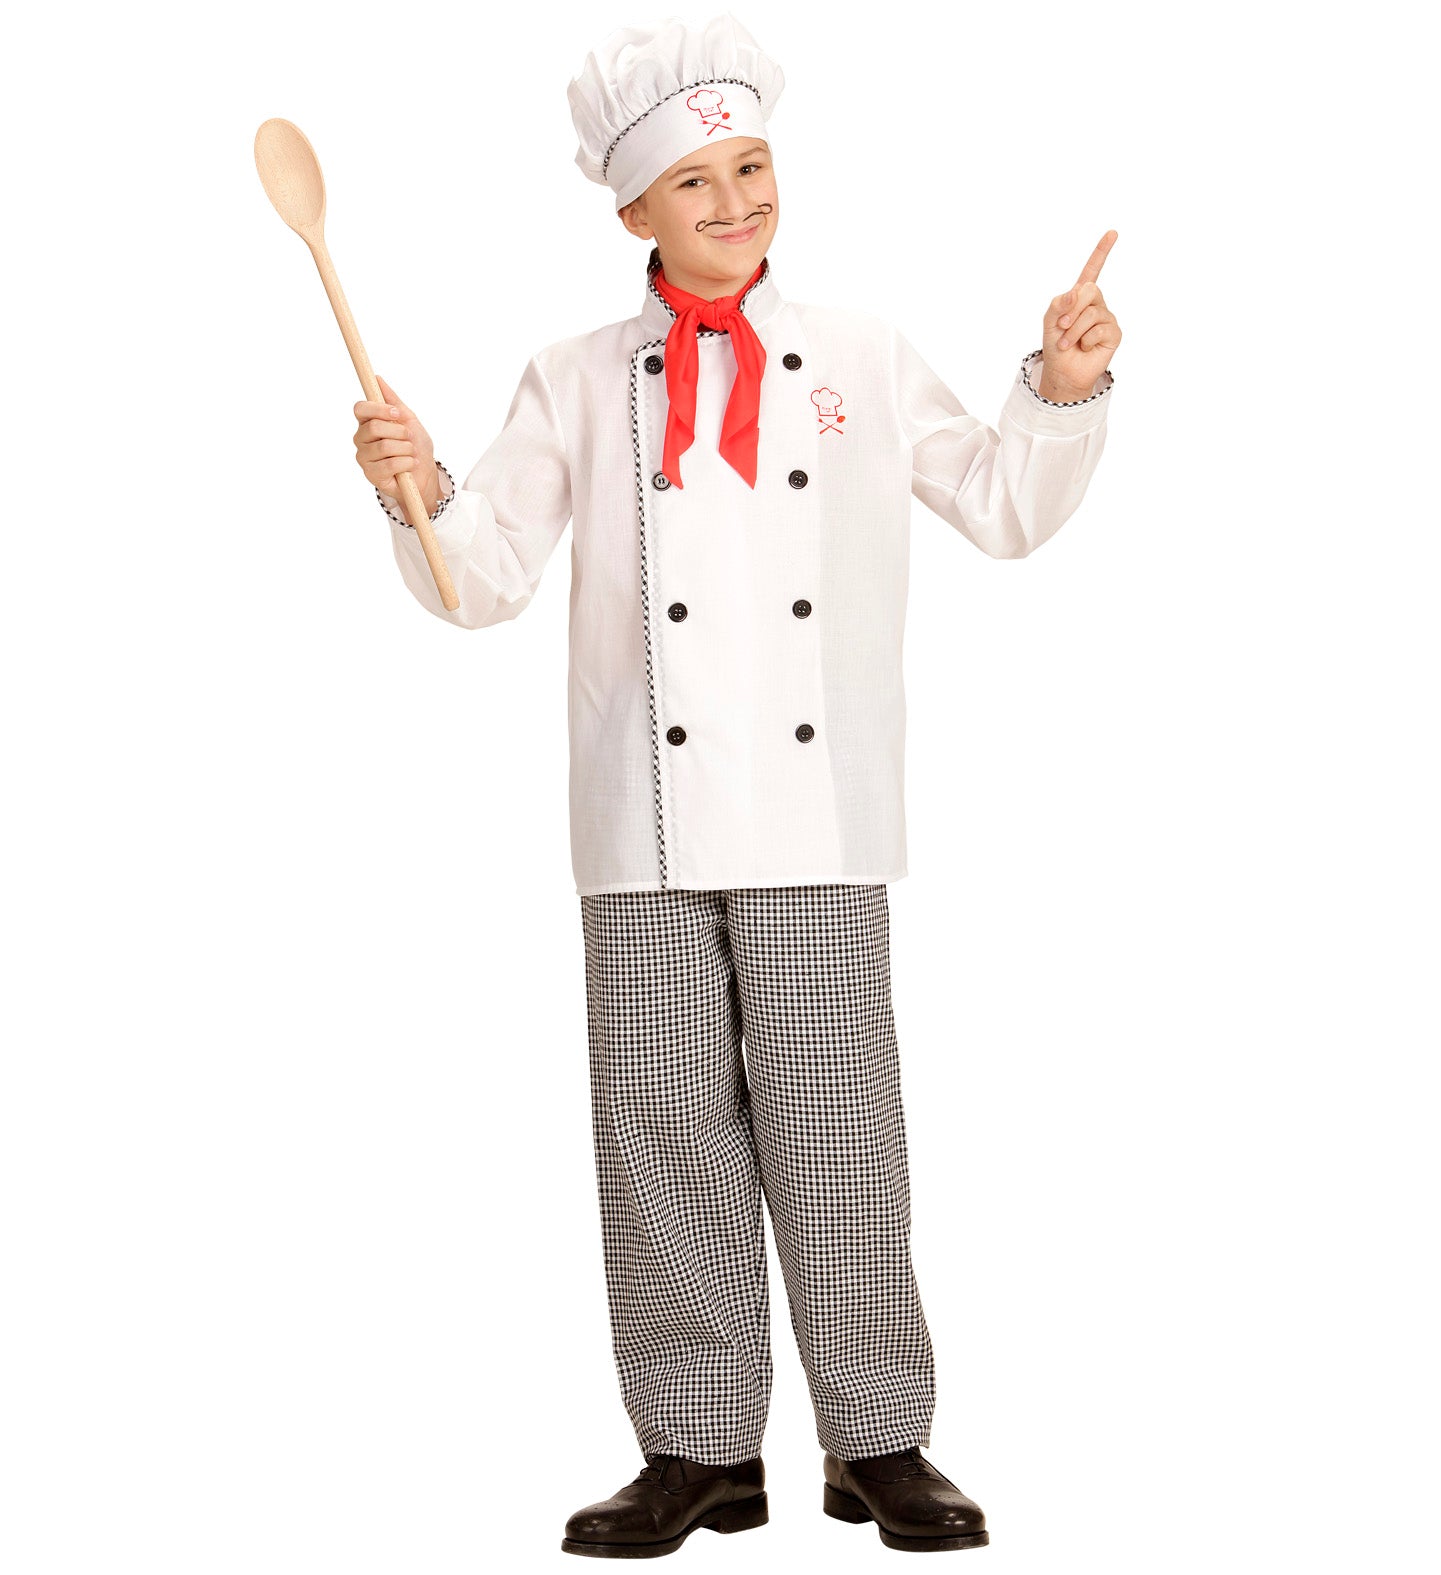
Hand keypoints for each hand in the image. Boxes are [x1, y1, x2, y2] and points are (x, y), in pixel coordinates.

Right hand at [353, 374, 438, 506]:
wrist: (425, 474)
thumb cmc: (415, 446)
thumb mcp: (408, 419)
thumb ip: (393, 401)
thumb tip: (377, 379)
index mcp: (367, 423)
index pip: (360, 408)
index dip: (379, 409)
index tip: (398, 413)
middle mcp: (361, 439)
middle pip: (374, 426)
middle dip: (400, 432)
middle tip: (409, 438)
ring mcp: (364, 458)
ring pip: (384, 446)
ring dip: (406, 449)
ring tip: (410, 453)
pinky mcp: (371, 475)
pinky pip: (391, 464)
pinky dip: (407, 463)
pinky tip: (410, 465)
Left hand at [1041, 231, 1121, 398]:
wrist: (1063, 372)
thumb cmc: (1056, 345)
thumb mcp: (1050, 321)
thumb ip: (1059, 303)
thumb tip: (1076, 293)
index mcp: (1080, 296)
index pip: (1092, 270)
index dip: (1102, 252)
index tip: (1112, 233)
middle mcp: (1096, 304)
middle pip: (1090, 290)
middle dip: (1072, 310)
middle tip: (1062, 327)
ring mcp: (1106, 318)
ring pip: (1091, 314)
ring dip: (1073, 332)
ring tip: (1068, 343)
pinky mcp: (1114, 334)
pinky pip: (1099, 330)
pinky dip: (1085, 341)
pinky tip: (1085, 348)